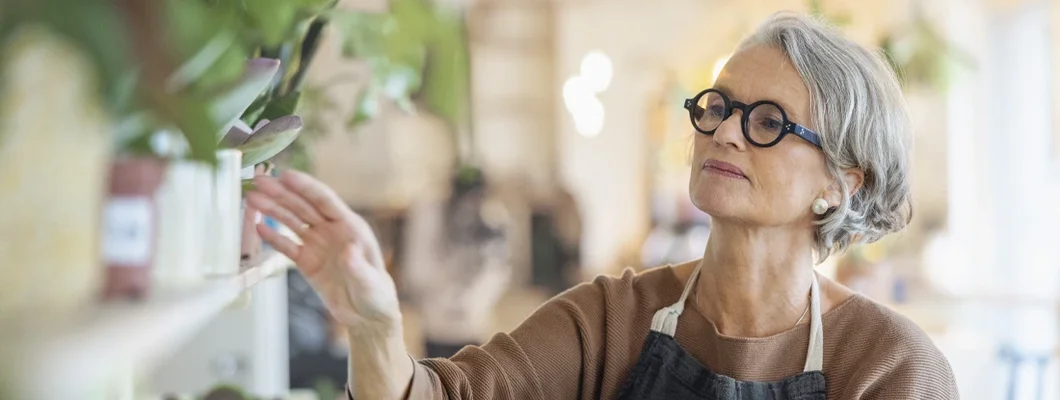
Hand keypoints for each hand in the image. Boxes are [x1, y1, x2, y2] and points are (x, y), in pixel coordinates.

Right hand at [246, 171, 401, 332]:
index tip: (286, 175)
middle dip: (281, 193)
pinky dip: (273, 237)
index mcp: (351, 227)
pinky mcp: (307, 261)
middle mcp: (332, 231)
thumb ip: (358, 267)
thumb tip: (348, 250)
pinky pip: (287, 246)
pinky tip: (258, 227)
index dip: (305, 187)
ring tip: (251, 199)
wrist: (367, 317)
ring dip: (272, 209)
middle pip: (303, 206)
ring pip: (292, 222)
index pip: (325, 201)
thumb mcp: (370, 282)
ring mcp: (318, 245)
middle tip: (259, 182)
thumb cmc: (376, 296)